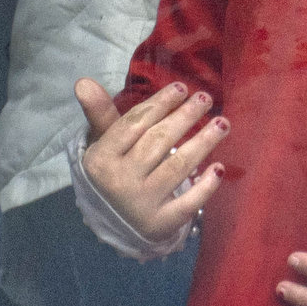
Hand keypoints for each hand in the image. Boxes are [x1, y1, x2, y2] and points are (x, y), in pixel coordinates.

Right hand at [77, 76, 227, 247]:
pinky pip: (188, 203)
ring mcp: (142, 204)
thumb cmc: (113, 173)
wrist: (115, 224)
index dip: (159, 104)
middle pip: (157, 142)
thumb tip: (84, 81)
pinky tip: (219, 167)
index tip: (182, 88)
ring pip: (177, 167)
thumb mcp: (103, 144)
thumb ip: (100, 113)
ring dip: (203, 143)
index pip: (133, 125)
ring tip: (222, 123)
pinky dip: (206, 186)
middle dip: (184, 117)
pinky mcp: (162, 224)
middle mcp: (120, 182)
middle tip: (205, 99)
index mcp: (101, 159)